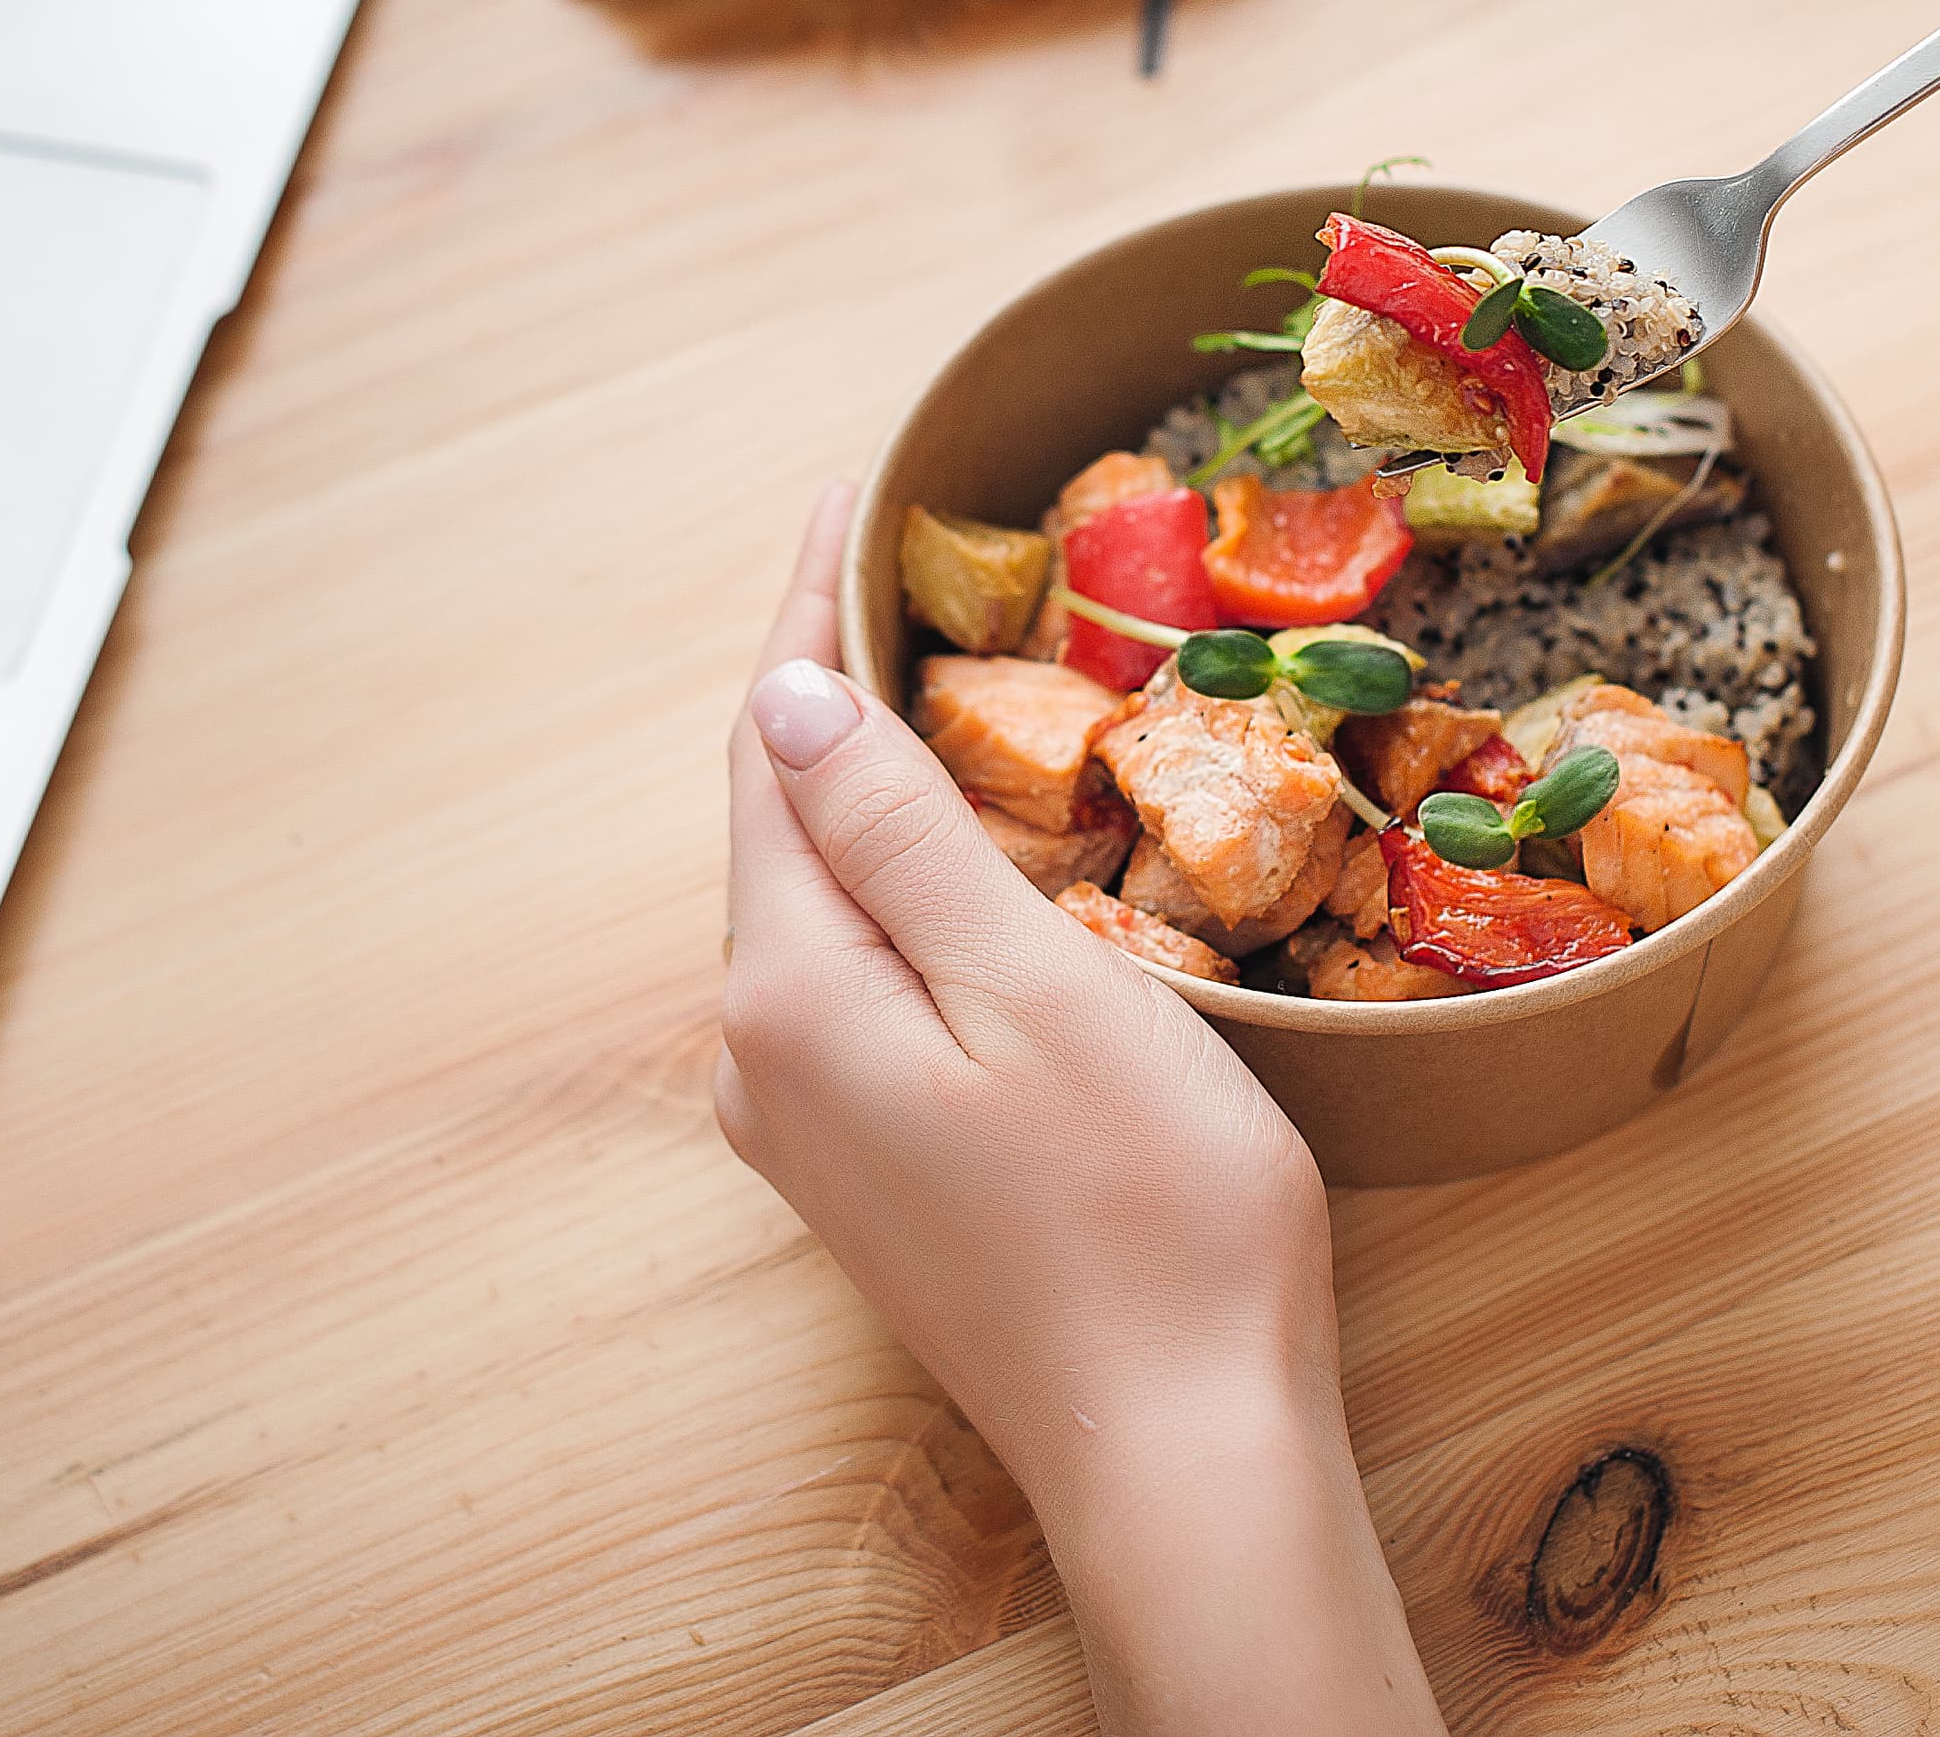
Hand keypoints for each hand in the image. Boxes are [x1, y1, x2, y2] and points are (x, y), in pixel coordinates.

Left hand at [720, 489, 1443, 1736]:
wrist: (1181, 1451)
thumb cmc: (1151, 1217)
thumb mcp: (1041, 990)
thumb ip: (906, 841)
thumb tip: (795, 697)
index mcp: (788, 994)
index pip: (772, 747)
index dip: (808, 607)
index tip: (856, 488)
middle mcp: (759, 1059)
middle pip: (773, 818)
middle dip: (824, 677)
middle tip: (897, 546)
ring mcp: (802, 1124)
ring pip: (807, 896)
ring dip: (857, 777)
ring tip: (927, 654)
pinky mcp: (860, 1167)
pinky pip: (844, 970)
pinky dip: (884, 874)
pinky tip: (947, 840)